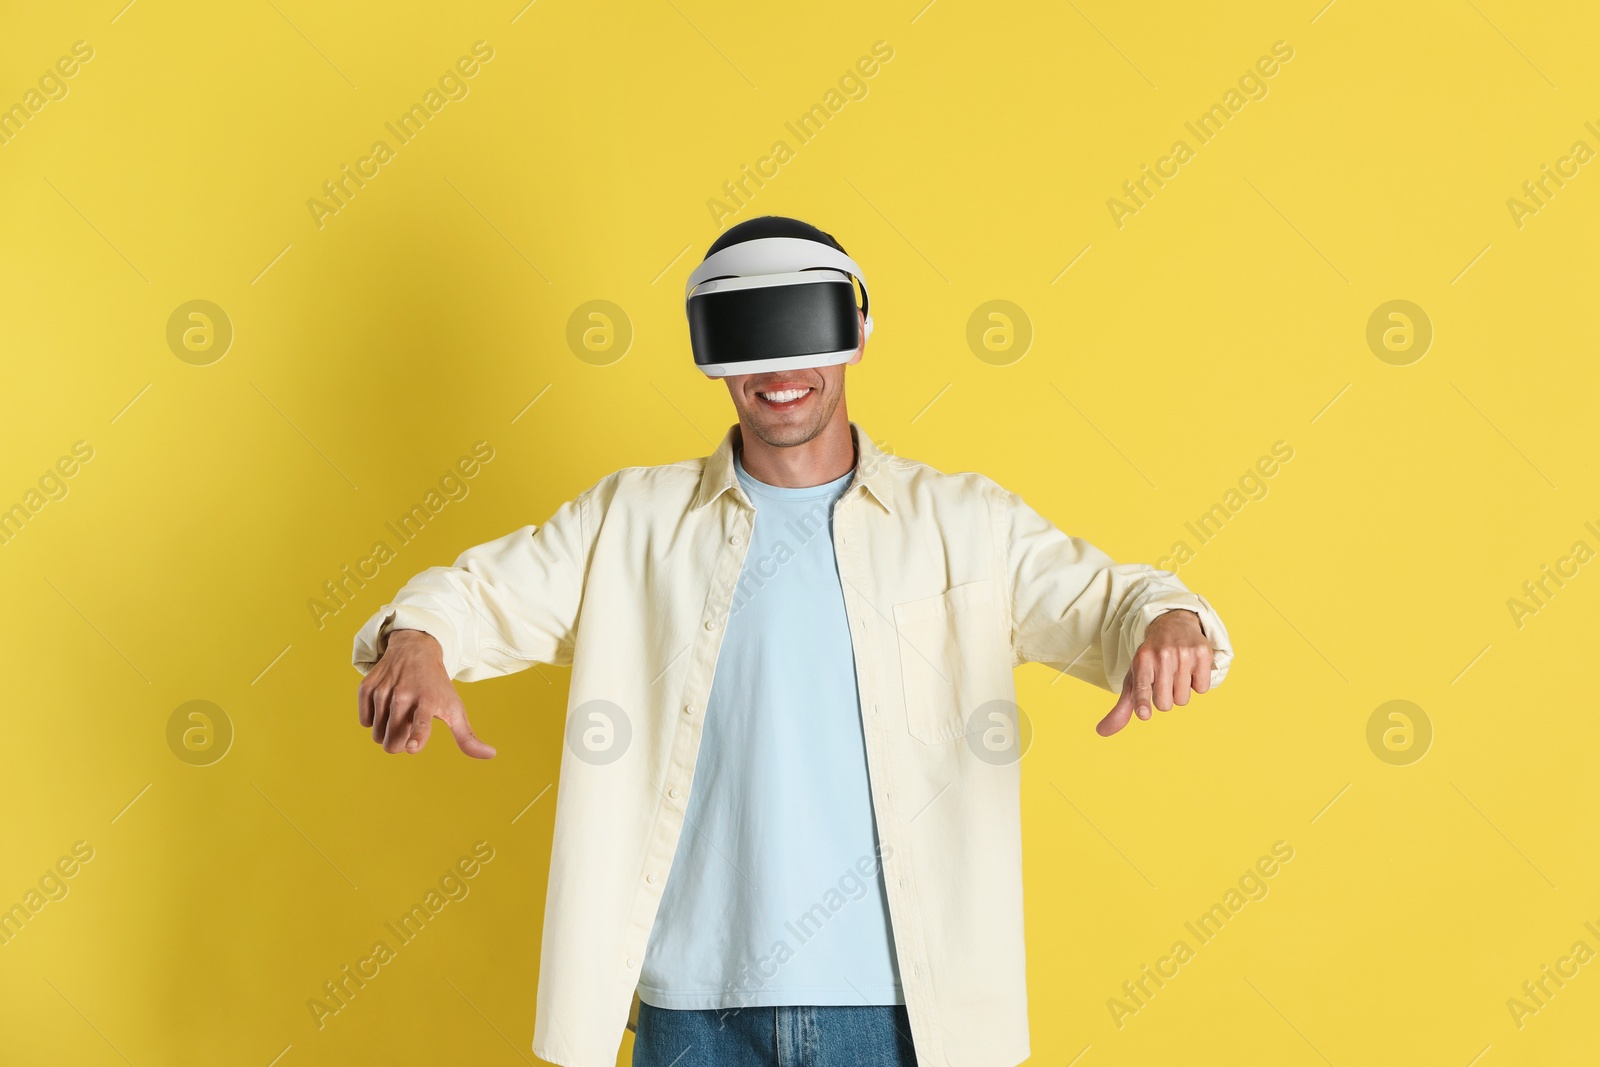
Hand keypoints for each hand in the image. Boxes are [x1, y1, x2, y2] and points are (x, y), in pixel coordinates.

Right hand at [357, 629, 495, 757]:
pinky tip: (387, 704)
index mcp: (429, 701)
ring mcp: (383, 690)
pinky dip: (374, 719)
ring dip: (388, 731)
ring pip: (377, 734)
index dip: (417, 736)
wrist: (416, 650)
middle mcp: (405, 695)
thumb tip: (491, 755)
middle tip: (410, 723)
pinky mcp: (367, 686)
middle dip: (400, 742)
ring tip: (401, 710)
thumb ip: (467, 736)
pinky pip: (365, 721)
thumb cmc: (437, 686)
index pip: (422, 723)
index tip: (411, 747)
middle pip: (392, 742)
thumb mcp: (455, 708)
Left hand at [1096, 610, 1212, 736]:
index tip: (1143, 714)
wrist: (1173, 624)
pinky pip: (1202, 688)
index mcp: (1141, 661)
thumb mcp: (1134, 678)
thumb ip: (1122, 707)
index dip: (1142, 701)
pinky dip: (1197, 684)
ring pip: (1184, 699)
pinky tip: (1190, 669)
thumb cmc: (1151, 659)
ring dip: (1180, 692)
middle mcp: (1162, 655)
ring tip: (1176, 673)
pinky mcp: (1202, 653)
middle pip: (1165, 703)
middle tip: (1163, 682)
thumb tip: (1101, 732)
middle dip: (1164, 699)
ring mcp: (1183, 653)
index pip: (1141, 686)